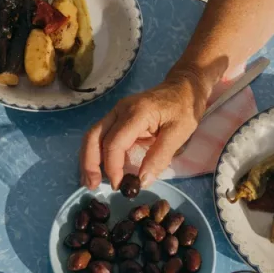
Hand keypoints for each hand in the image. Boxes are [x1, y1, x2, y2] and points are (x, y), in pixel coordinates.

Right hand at [79, 71, 207, 190]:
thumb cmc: (184, 108)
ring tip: (91, 181)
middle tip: (92, 186)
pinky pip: (101, 135)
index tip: (119, 185)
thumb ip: (160, 156)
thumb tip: (142, 181)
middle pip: (94, 136)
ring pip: (93, 135)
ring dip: (89, 159)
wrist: (184, 87)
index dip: (113, 167)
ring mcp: (116, 112)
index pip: (114, 142)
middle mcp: (120, 110)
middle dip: (90, 163)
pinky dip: (97, 153)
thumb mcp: (180, 133)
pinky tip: (100, 169)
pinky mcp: (117, 117)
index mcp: (136, 113)